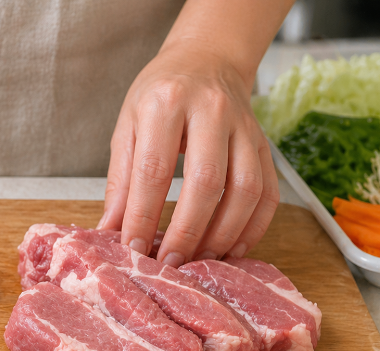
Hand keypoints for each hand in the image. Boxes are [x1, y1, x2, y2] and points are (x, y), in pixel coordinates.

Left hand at [98, 41, 278, 266]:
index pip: (154, 170)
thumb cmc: (160, 95)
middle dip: (187, 231)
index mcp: (166, 103)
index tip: (133, 249)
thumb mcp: (127, 126)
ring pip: (245, 190)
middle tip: (170, 262)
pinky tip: (232, 248)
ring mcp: (245, 128)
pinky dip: (254, 227)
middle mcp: (211, 112)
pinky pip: (268, 192)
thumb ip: (120, 180)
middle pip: (206, 182)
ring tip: (199, 260)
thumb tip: (111, 230)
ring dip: (223, 234)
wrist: (206, 59)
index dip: (143, 215)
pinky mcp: (265, 144)